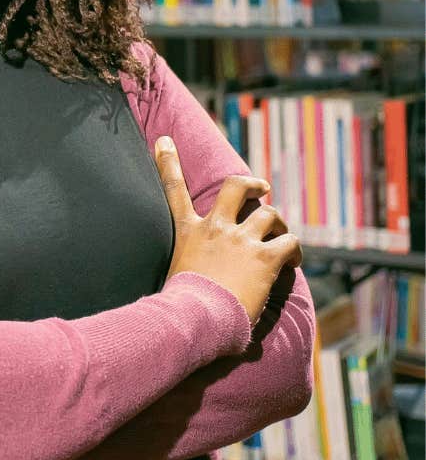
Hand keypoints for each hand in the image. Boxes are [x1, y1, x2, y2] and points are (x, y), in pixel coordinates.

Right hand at [155, 135, 302, 326]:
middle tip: (262, 187)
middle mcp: (215, 228)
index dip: (168, 163)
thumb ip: (184, 274)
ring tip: (284, 238)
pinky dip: (295, 251)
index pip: (174, 190)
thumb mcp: (173, 280)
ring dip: (279, 224)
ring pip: (268, 214)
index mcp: (188, 233)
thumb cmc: (180, 308)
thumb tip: (177, 298)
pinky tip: (294, 263)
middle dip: (251, 183)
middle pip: (234, 187)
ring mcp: (241, 239)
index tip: (165, 142)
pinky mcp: (265, 256)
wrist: (194, 317)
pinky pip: (289, 243)